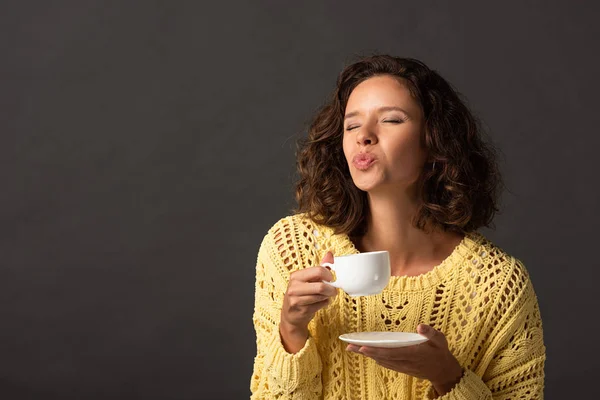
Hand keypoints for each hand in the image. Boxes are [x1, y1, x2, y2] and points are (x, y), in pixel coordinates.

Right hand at [280, 251, 336, 352]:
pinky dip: (324, 304)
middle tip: (333, 291)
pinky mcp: (301, 310)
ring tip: (326, 296)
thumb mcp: (308, 279)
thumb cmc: (302, 295)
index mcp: (296, 276)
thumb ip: (320, 267)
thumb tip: (330, 253)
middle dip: (331, 289)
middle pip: (321, 286)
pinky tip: (321, 303)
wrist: (291, 315)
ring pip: (321, 296)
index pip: (318, 271)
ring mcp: (296, 299)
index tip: (331, 279)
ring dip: (327, 297)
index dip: (329, 275)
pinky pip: (320, 305)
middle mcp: (294, 286)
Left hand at [346, 324, 463, 395]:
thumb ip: (431, 333)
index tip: (363, 347)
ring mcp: (402, 366)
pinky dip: (375, 358)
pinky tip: (366, 353)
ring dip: (367, 355)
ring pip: (382, 360)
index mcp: (413, 353)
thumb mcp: (440, 340)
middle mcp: (405, 361)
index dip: (377, 350)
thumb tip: (421, 326)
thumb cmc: (440, 352)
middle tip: (349, 346)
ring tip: (352, 348)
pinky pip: (386, 363)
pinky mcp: (401, 368)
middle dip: (365, 352)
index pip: (392, 352)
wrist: (443, 371)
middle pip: (382, 357)